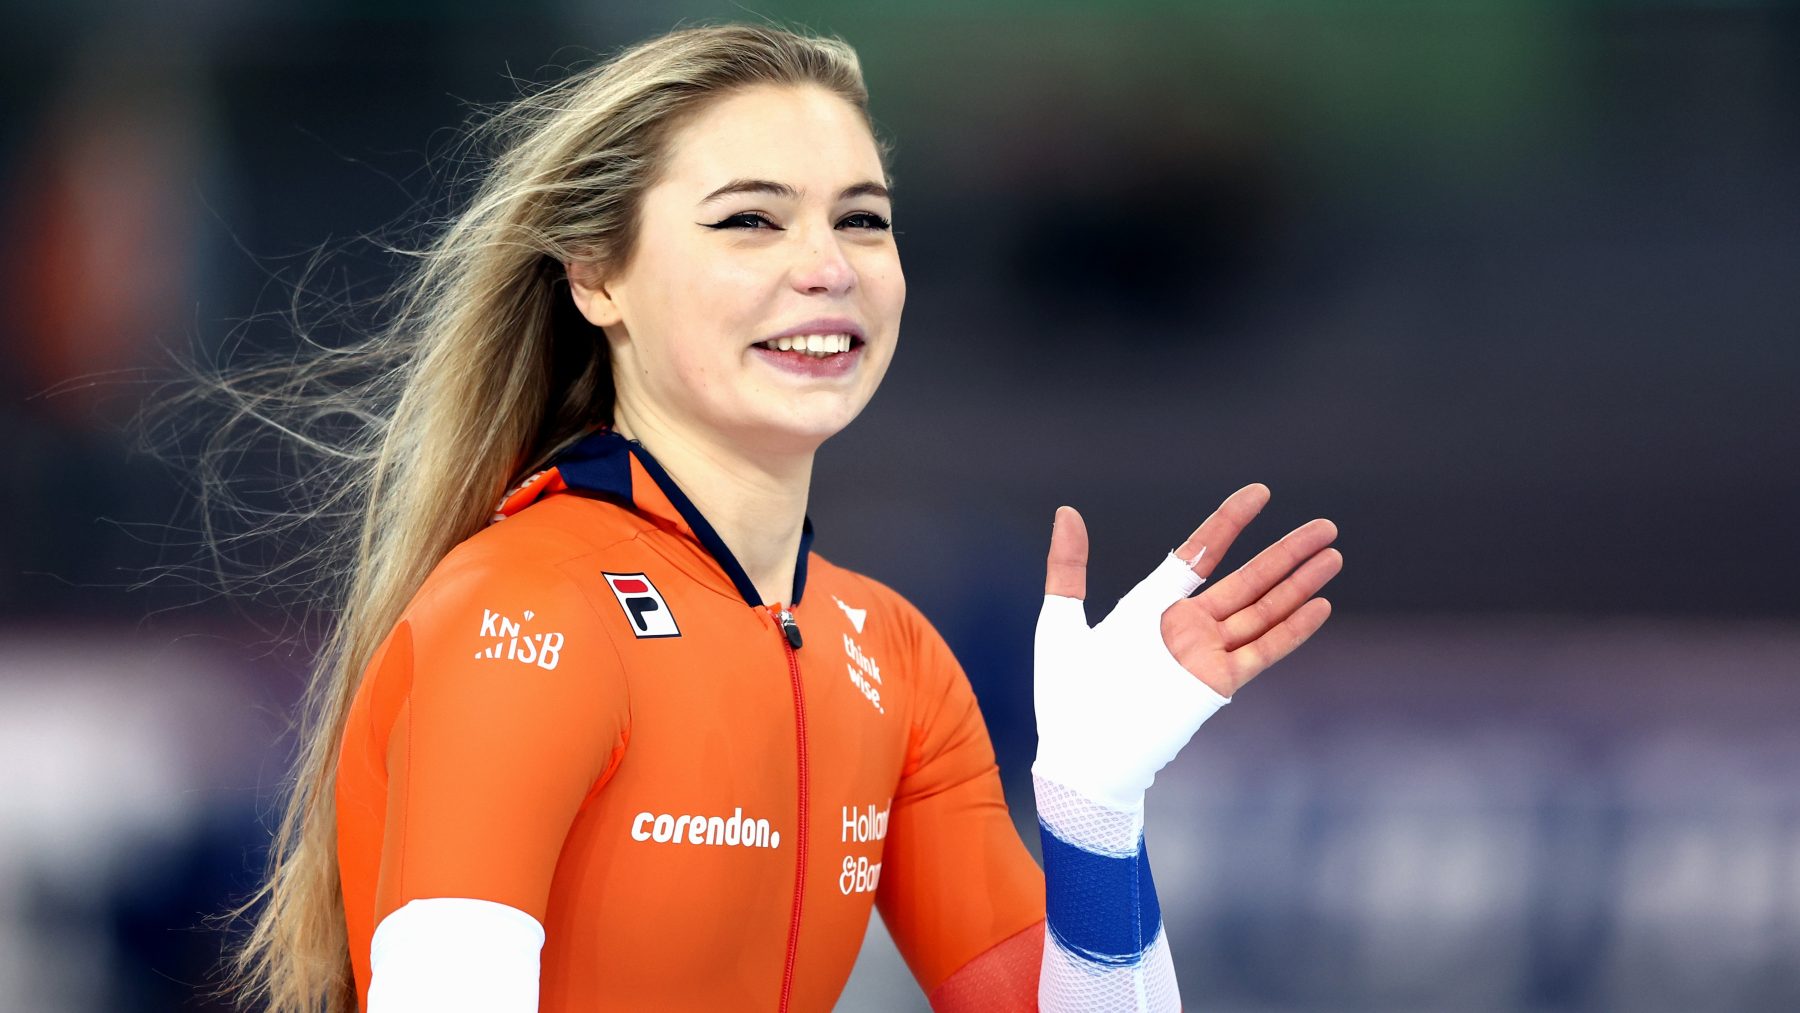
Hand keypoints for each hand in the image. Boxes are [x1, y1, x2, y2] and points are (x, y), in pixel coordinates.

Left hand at [1033, 485, 1340, 807]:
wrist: (1078, 760)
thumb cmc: (1064, 699)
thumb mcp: (1061, 622)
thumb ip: (1068, 567)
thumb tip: (1067, 511)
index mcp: (1151, 607)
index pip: (1202, 553)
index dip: (1230, 522)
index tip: (1259, 492)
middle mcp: (1186, 627)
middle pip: (1248, 579)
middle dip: (1287, 552)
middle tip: (1327, 525)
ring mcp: (1205, 656)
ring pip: (1263, 610)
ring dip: (1299, 584)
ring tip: (1333, 554)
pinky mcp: (1215, 685)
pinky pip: (1262, 651)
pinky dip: (1292, 629)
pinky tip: (1321, 604)